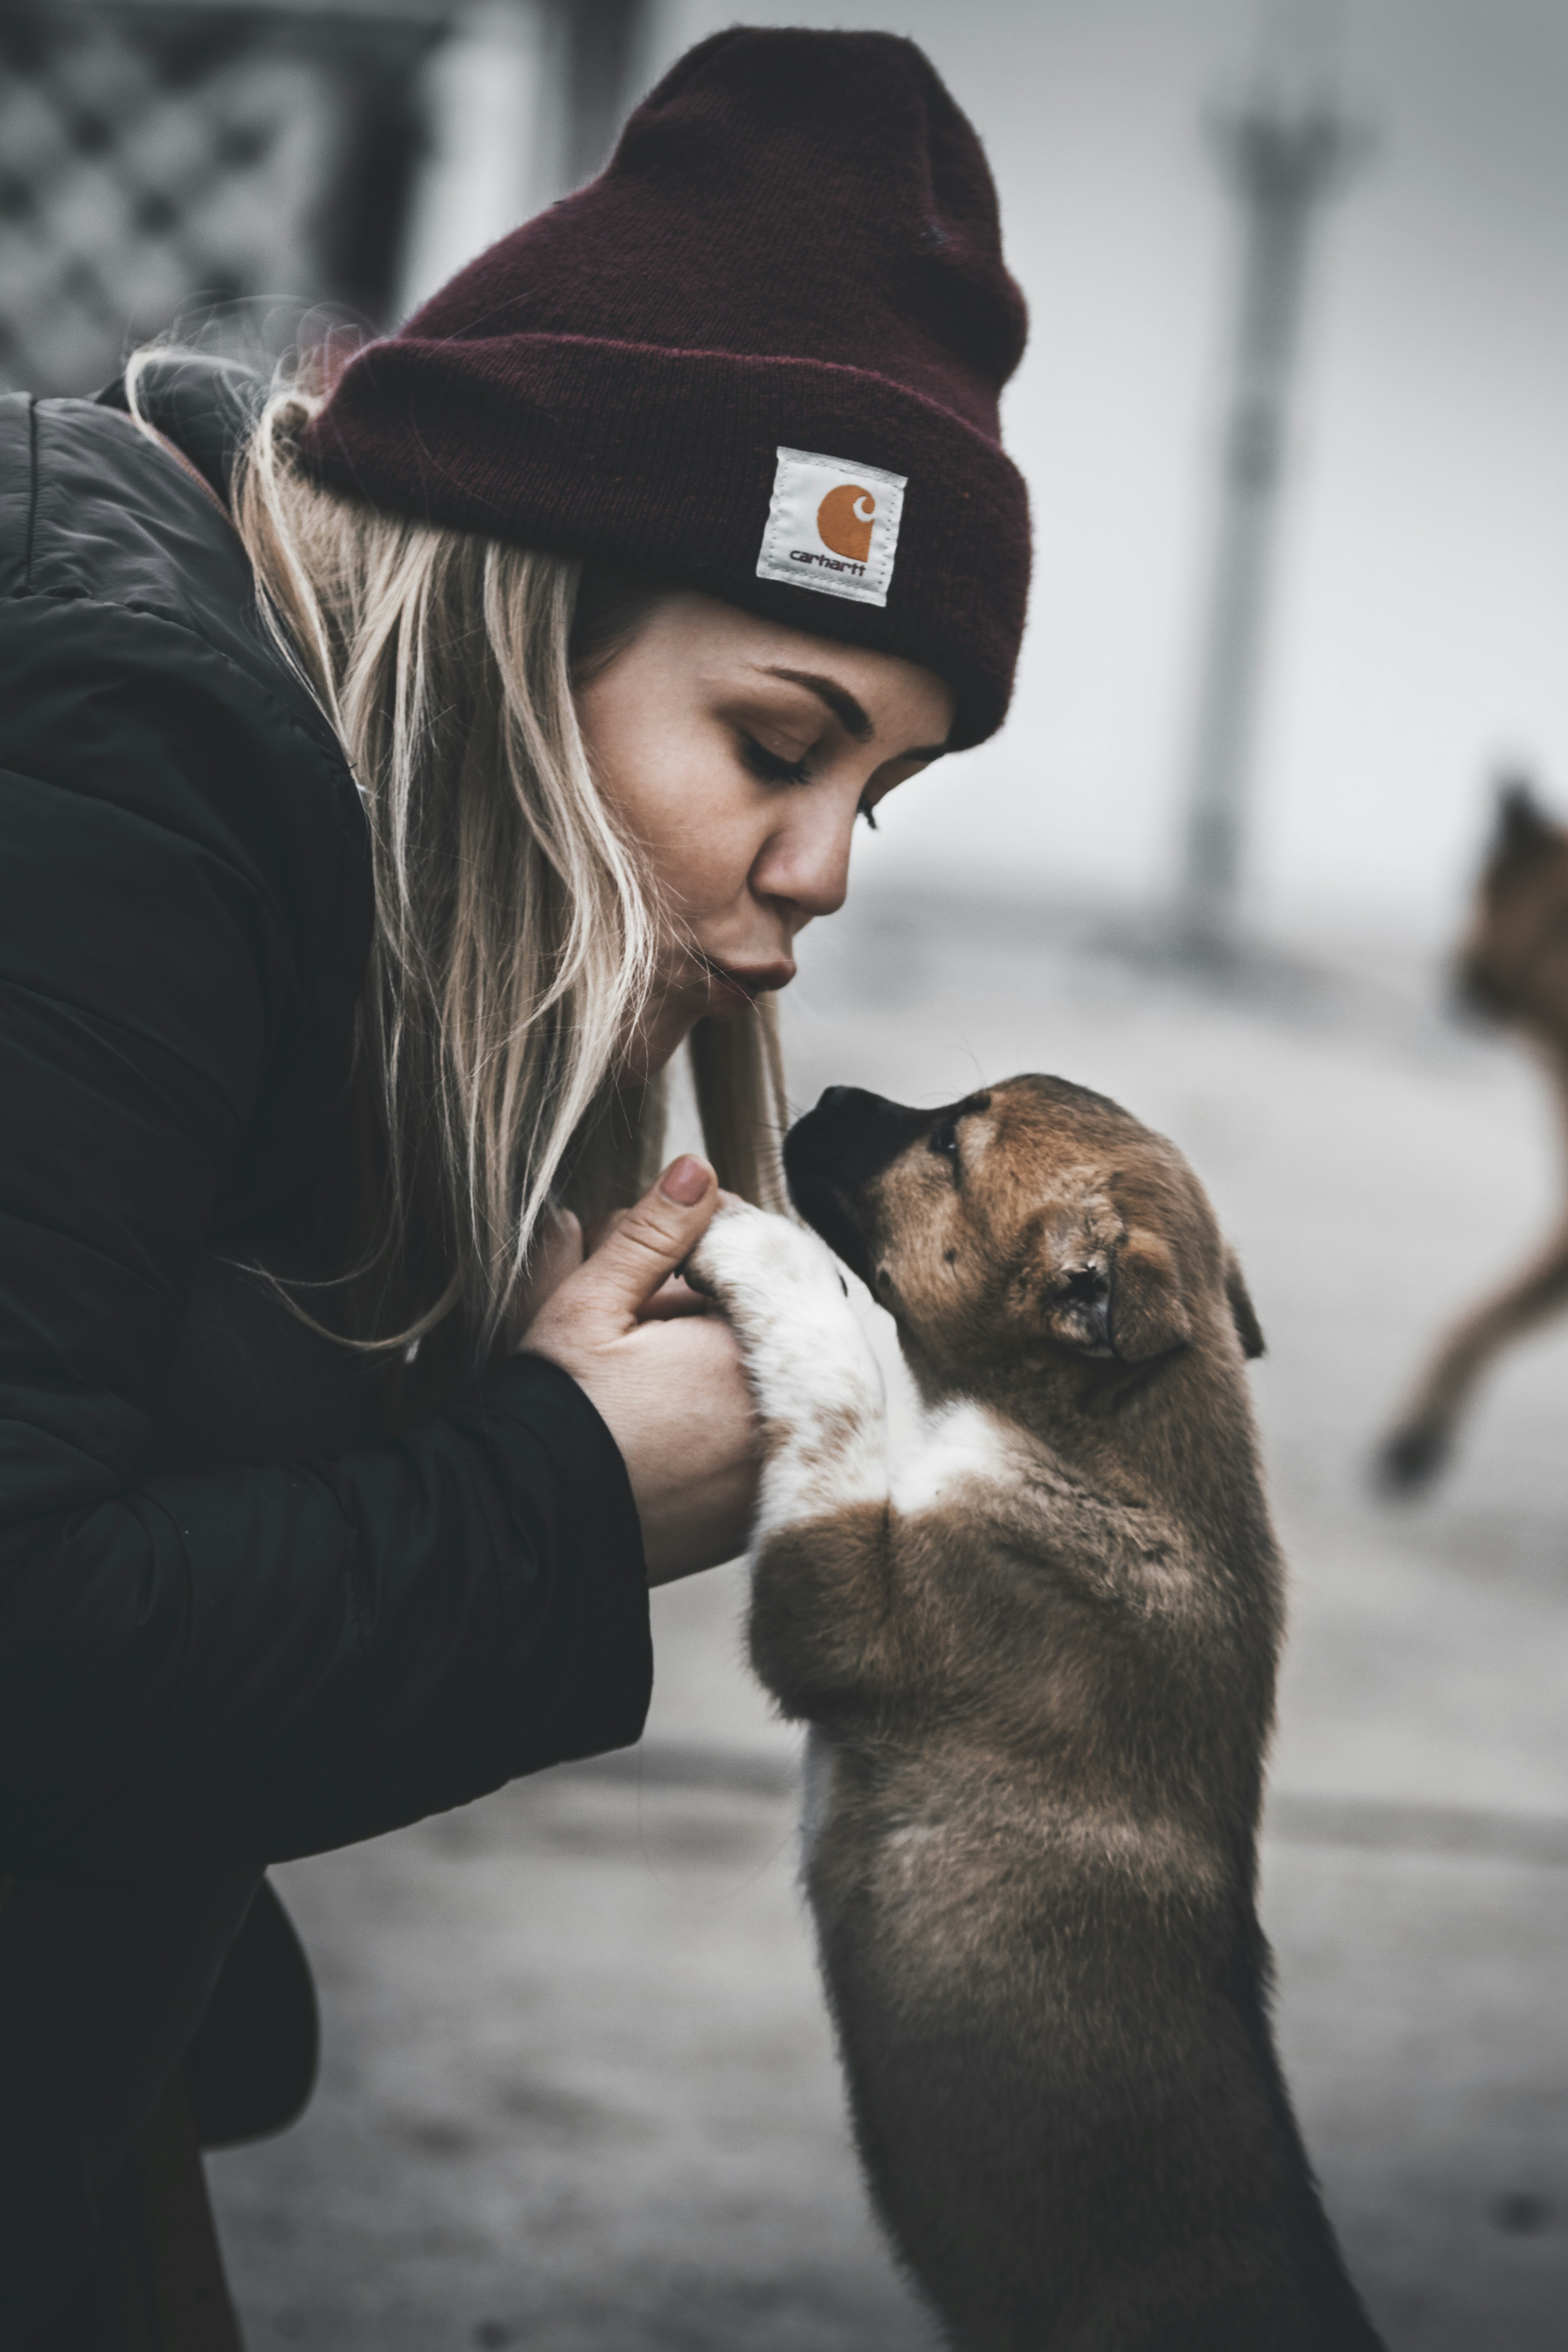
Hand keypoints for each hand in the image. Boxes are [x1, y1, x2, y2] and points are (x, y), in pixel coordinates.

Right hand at [519, 1156, 759, 1582]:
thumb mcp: (590, 1306)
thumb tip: (698, 1170)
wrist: (527, 1532)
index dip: (702, 1240)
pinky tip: (658, 1410)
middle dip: (702, 1298)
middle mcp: (782, 1418)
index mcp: (751, 1358)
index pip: (758, 1264)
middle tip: (634, 1304)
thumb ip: (651, 1234)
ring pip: (759, 1374)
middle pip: (761, 1321)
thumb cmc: (552, 1415)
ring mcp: (773, 1470)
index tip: (654, 1245)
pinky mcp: (752, 1509)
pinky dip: (717, 1411)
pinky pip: (753, 1433)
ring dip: (709, 1351)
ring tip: (635, 1361)